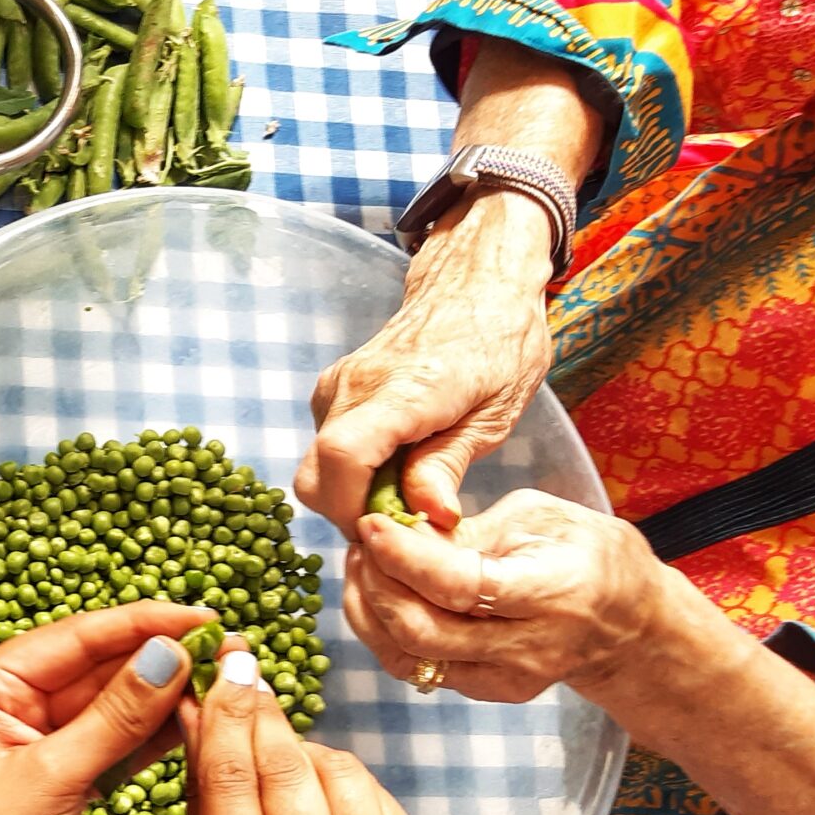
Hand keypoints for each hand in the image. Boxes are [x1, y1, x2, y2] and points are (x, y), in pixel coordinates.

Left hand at [0, 602, 211, 814]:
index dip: (146, 624)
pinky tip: (199, 725)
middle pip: (102, 666)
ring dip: (167, 697)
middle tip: (232, 650)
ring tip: (228, 682)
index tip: (206, 617)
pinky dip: (154, 738)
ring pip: (116, 706)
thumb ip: (114, 718)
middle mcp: (14, 702)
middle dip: (164, 658)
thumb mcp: (49, 779)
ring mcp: (41, 742)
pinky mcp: (64, 780)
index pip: (80, 636)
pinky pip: (117, 745)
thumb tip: (169, 656)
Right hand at [179, 649, 443, 814]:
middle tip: (246, 674)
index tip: (220, 672)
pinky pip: (375, 797)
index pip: (229, 780)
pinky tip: (327, 795)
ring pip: (335, 769)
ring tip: (284, 753)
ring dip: (304, 748)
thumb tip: (195, 727)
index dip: (222, 715)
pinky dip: (344, 783)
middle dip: (260, 711)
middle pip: (283, 765)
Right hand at [293, 192, 552, 531]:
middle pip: (315, 476)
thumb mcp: (495, 413)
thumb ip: (449, 465)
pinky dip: (353, 472)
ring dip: (355, 494)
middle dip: (352, 514)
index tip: (393, 530)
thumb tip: (428, 517)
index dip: (355, 509)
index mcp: (403, 389)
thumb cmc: (499, 342)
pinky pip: (327, 449)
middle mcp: (355, 386)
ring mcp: (337, 386)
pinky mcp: (333, 391)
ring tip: (410, 486)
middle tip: (406, 521)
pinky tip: (397, 463)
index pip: (343, 457)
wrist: (475, 283)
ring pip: (318, 468)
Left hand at [343, 487, 677, 703]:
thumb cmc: (589, 555)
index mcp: (550, 592)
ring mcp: (505, 678)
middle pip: (421, 630)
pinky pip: (416, 667)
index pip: (458, 586)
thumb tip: (403, 533)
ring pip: (408, 656)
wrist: (632, 625)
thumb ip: (471, 530)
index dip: (403, 556)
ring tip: (362, 565)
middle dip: (375, 583)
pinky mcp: (486, 691)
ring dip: (369, 609)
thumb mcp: (541, 517)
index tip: (370, 524)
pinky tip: (378, 594)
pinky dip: (383, 631)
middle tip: (360, 543)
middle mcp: (527, 646)